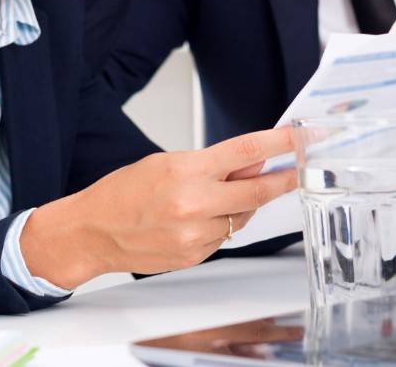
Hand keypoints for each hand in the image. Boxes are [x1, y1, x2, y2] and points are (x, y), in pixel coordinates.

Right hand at [20, 128, 297, 287]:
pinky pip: (223, 238)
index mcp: (187, 171)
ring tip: (213, 197)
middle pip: (257, 191)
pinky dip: (220, 226)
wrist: (92, 232)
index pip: (246, 152)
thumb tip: (251, 161)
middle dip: (281, 180)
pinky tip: (196, 220)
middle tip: (297, 171)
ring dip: (240, 205)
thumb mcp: (167, 162)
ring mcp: (196, 235)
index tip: (303, 138)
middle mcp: (195, 204)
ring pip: (242, 217)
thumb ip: (213, 164)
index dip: (281, 144)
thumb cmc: (123, 193)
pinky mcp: (195, 256)